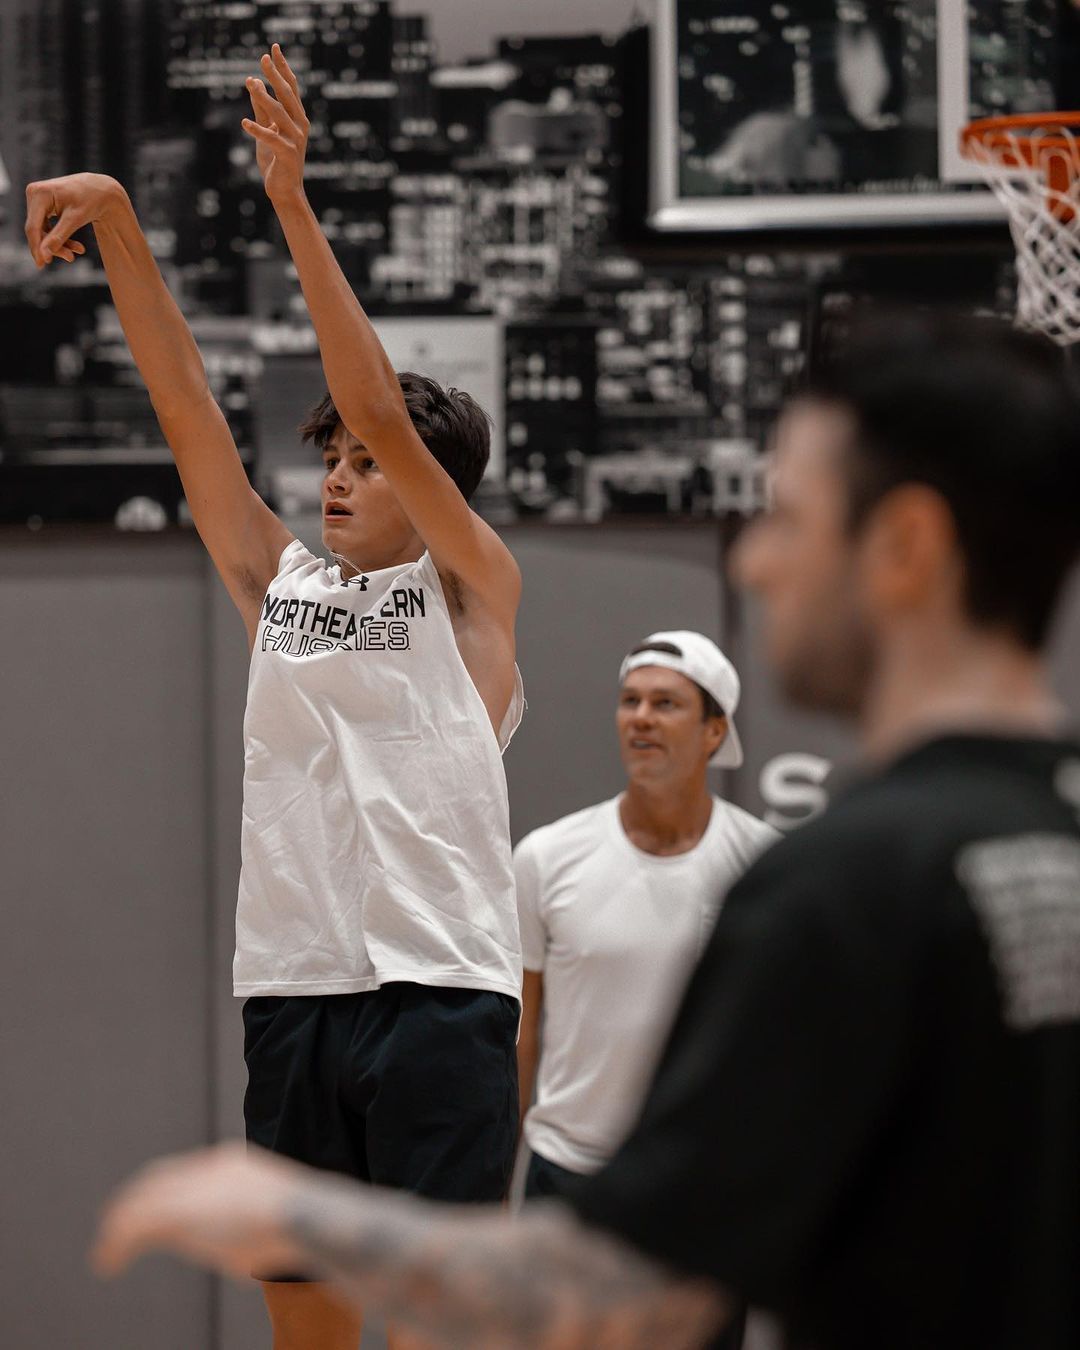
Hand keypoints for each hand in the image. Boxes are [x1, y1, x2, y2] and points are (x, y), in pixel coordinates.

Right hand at [24, 172, 122, 266]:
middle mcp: (34, 194)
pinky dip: (60, 237)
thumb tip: (44, 255)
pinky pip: (47, 227)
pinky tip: (76, 246)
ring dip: (59, 244)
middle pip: (37, 230)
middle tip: (71, 258)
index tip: (41, 264)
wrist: (99, 189)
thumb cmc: (89, 200)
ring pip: (42, 230)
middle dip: (53, 246)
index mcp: (39, 193)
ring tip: (79, 251)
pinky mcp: (43, 206)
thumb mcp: (75, 220)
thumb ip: (59, 237)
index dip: (37, 247)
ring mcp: (37, 199)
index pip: (33, 227)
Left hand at [92, 1141, 306, 1279]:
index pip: (185, 1172)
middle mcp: (206, 1169)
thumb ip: (256, 1224)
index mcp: (230, 1163)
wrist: (300, 1216)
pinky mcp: (174, 1213)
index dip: (164, 1189)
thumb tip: (259, 1249)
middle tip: (115, 1223)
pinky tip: (108, 1263)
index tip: (152, 1208)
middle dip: (135, 1202)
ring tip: (106, 1253)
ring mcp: (191, 1189)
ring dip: (119, 1229)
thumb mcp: (272, 1220)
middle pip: (158, 1180)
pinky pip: (132, 1227)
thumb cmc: (297, 1227)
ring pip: (140, 1203)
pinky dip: (116, 1245)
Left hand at [243, 44, 309, 203]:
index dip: (283, 67)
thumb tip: (253, 83)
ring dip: (263, 97)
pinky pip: (271, 138)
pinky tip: (244, 123)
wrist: (285, 191)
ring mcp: (296, 140)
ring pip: (279, 113)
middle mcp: (300, 126)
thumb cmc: (276, 160)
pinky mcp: (287, 154)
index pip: (291, 87)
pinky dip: (257, 130)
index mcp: (297, 118)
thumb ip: (261, 109)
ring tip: (250, 83)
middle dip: (275, 76)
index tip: (273, 47)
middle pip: (287, 95)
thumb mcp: (267, 130)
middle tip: (263, 58)